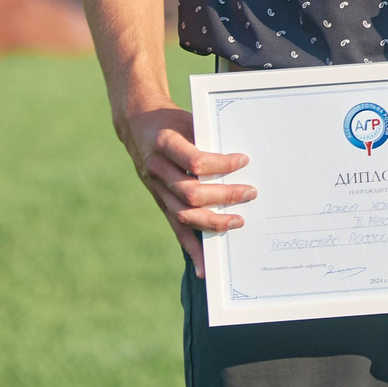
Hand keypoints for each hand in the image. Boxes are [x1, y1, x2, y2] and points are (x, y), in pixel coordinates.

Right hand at [122, 106, 254, 274]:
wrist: (137, 123)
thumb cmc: (171, 120)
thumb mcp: (189, 121)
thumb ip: (208, 139)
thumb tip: (244, 159)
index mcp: (164, 144)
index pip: (195, 161)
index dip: (220, 164)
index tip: (243, 160)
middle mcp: (156, 169)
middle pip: (192, 192)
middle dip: (224, 196)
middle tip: (250, 193)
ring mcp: (156, 188)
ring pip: (184, 214)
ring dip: (213, 222)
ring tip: (238, 222)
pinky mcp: (159, 202)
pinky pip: (175, 228)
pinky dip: (191, 248)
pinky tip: (204, 266)